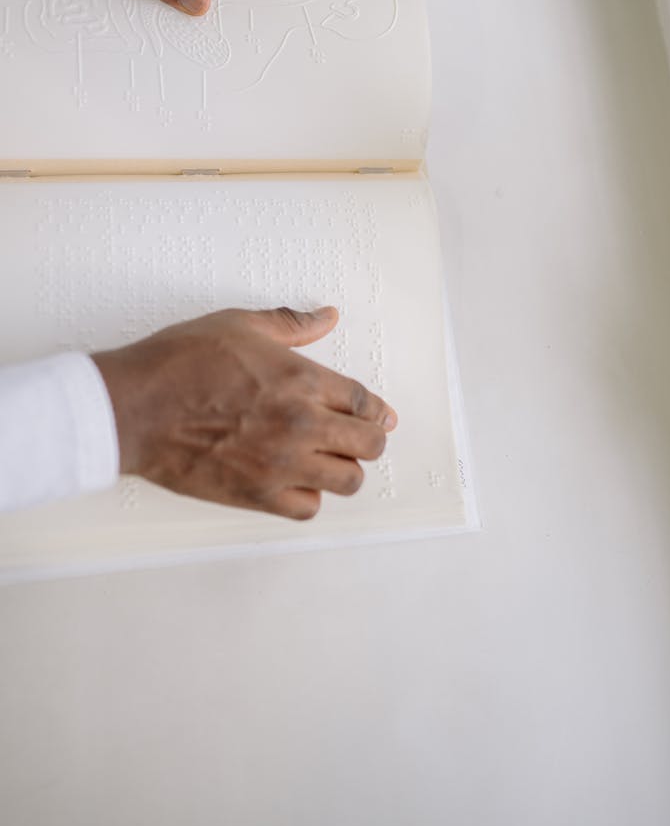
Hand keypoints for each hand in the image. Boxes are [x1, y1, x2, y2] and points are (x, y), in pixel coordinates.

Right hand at [92, 307, 396, 519]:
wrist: (134, 408)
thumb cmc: (179, 362)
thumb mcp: (239, 325)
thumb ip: (291, 323)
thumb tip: (327, 316)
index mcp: (302, 380)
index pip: (366, 402)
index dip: (377, 410)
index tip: (379, 414)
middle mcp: (301, 425)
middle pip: (369, 444)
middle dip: (370, 438)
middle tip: (358, 436)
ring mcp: (281, 465)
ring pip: (348, 481)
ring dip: (344, 469)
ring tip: (328, 459)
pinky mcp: (257, 496)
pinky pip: (308, 508)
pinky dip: (309, 497)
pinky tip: (296, 481)